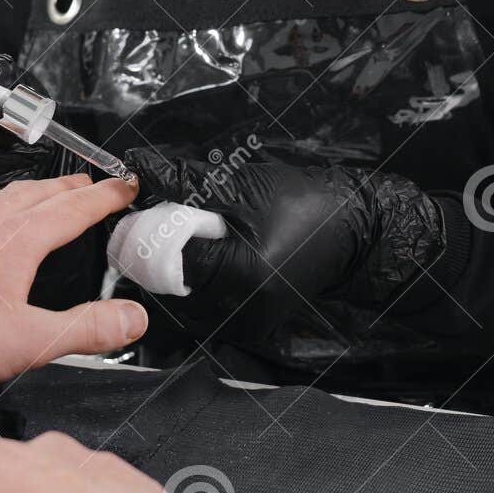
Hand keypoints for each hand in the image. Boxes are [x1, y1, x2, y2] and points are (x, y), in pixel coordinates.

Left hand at [0, 174, 147, 398]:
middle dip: (69, 188)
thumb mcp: (28, 342)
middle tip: (88, 187)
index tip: (124, 186)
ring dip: (22, 196)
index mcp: (16, 237)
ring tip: (33, 201)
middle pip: (36, 192)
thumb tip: (129, 318)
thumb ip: (86, 329)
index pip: (76, 205)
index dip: (107, 194)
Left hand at [124, 146, 444, 346]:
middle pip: (169, 280)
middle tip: (170, 215)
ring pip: (182, 293)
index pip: (166, 257)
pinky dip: (196, 276)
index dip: (151, 228)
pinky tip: (211, 251)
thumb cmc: (307, 202)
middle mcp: (239, 310)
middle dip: (161, 246)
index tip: (147, 203)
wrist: (356, 231)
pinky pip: (203, 302)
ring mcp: (245, 323)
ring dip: (176, 261)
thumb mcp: (243, 184)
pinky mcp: (250, 324)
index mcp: (239, 275)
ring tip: (194, 231)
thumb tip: (137, 168)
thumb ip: (184, 181)